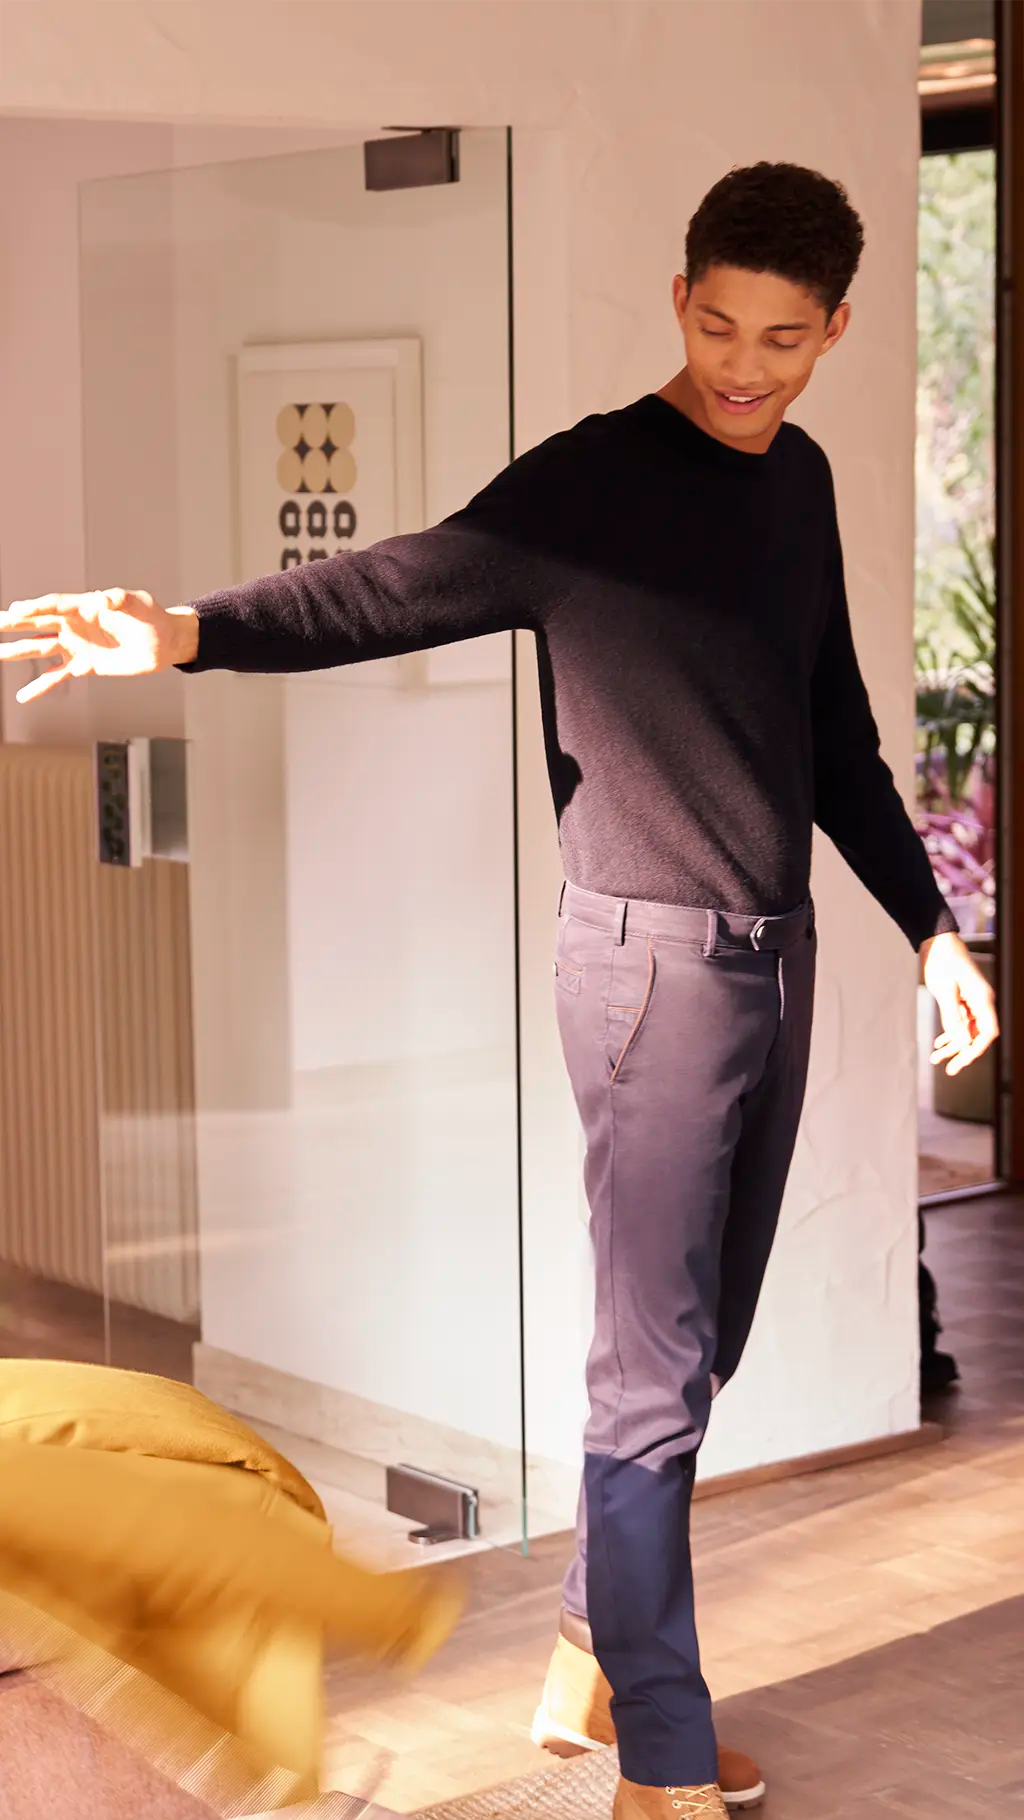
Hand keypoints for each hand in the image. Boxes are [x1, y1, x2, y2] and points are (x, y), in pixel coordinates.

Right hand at [0, 590, 198, 702]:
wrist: (164, 642)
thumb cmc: (151, 616)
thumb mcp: (138, 603)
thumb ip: (120, 599)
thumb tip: (103, 600)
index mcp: (83, 606)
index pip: (53, 605)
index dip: (34, 607)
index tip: (15, 610)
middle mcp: (74, 626)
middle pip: (37, 624)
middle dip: (13, 625)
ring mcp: (76, 646)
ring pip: (40, 649)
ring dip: (16, 652)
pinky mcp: (85, 666)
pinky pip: (57, 677)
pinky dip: (40, 686)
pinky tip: (23, 696)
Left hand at [922, 931, 997, 1076]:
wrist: (937, 940)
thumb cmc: (942, 961)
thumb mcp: (945, 990)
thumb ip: (953, 1017)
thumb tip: (961, 1042)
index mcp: (983, 998)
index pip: (988, 1032)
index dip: (976, 1049)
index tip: (962, 1061)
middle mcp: (982, 1001)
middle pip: (977, 1035)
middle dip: (963, 1053)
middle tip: (949, 1070)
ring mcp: (973, 1001)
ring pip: (967, 1030)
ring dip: (953, 1045)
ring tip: (935, 1059)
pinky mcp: (963, 999)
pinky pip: (960, 1022)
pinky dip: (950, 1033)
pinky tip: (938, 1044)